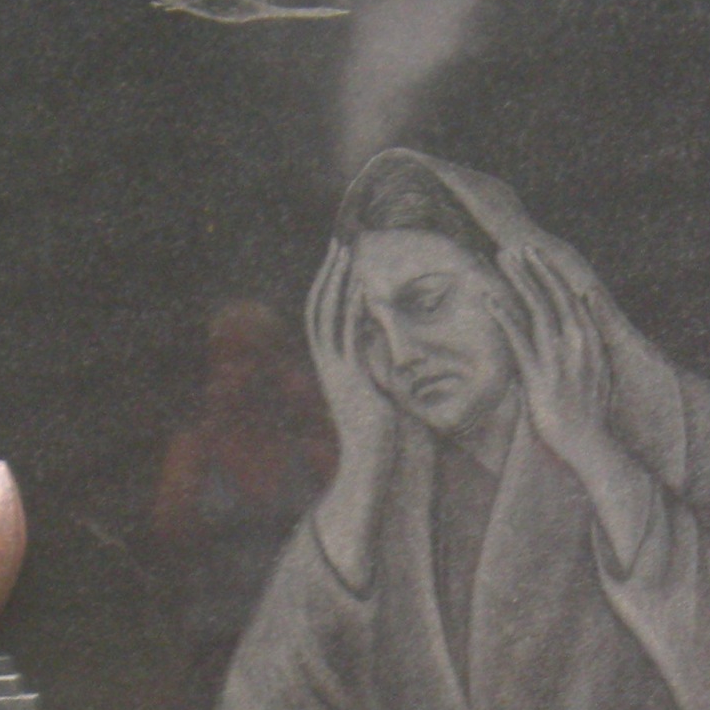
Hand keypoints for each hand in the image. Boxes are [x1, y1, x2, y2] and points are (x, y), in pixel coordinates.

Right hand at [303, 240, 395, 481]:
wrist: (371, 469)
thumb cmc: (382, 439)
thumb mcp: (381, 394)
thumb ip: (379, 369)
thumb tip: (389, 351)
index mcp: (336, 366)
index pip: (327, 315)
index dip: (332, 285)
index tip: (342, 258)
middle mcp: (329, 364)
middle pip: (320, 306)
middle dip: (329, 272)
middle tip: (339, 240)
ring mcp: (335, 370)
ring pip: (328, 315)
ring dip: (336, 281)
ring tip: (345, 250)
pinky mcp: (348, 379)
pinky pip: (347, 336)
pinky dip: (351, 309)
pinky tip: (361, 286)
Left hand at [490, 241, 640, 529]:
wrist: (590, 444)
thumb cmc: (591, 413)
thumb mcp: (600, 372)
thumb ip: (591, 342)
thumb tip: (583, 315)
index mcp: (592, 341)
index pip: (571, 297)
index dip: (552, 274)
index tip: (537, 256)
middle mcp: (577, 344)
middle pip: (553, 296)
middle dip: (535, 268)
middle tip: (516, 246)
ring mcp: (558, 358)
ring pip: (536, 309)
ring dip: (519, 280)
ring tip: (501, 258)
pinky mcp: (539, 376)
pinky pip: (518, 339)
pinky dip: (504, 315)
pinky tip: (489, 297)